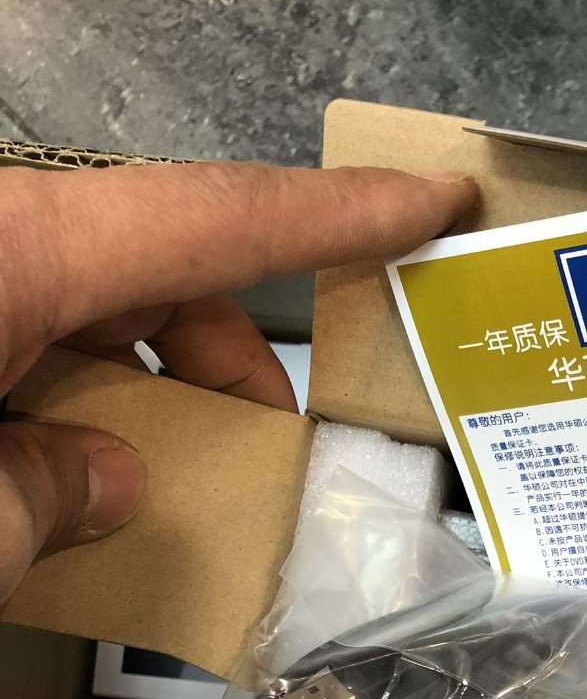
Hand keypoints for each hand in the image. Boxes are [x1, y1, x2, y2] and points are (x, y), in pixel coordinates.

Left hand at [0, 159, 475, 600]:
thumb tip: (108, 485)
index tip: (433, 202)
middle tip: (269, 449)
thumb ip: (52, 497)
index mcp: (19, 251)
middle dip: (228, 359)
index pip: (221, 217)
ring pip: (85, 303)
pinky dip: (66, 388)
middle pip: (157, 269)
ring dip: (146, 383)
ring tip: (165, 483)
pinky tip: (63, 473)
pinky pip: (21, 326)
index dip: (342, 215)